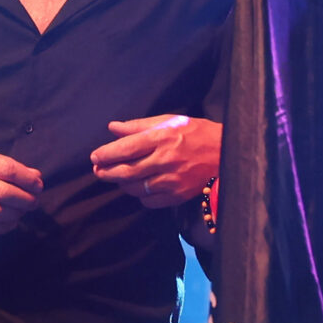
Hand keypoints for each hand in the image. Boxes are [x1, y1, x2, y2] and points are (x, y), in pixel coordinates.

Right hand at [0, 145, 43, 234]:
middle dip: (25, 200)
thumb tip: (35, 176)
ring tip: (21, 212)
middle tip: (33, 202)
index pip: (8, 169)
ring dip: (16, 215)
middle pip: (4, 193)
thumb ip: (5, 165)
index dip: (28, 180)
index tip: (38, 186)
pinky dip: (2, 228)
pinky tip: (9, 223)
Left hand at [90, 116, 220, 208]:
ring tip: (117, 177)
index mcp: (163, 138)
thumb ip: (139, 125)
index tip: (95, 156)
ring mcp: (172, 180)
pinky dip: (140, 196)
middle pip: (127, 171)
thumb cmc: (197, 133)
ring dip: (122, 184)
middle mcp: (166, 160)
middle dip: (107, 172)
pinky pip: (149, 201)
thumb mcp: (170, 121)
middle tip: (98, 171)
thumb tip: (112, 128)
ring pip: (135, 188)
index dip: (106, 154)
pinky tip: (139, 187)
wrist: (227, 153)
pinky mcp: (178, 195)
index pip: (126, 148)